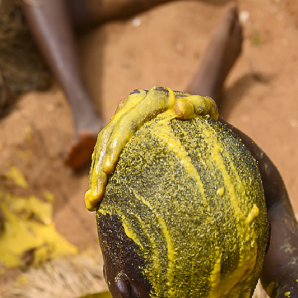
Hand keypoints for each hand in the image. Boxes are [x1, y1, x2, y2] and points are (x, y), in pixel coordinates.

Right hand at [84, 87, 216, 210]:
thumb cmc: (203, 115)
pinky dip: (98, 170)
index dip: (115, 146)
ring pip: (102, 144)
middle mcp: (134, 103)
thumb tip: (180, 109)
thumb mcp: (206, 109)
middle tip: (97, 193)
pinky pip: (104, 149)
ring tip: (92, 199)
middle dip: (99, 166)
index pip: (127, 124)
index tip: (109, 169)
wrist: (194, 111)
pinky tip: (95, 194)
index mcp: (152, 98)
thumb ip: (198, 107)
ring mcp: (125, 115)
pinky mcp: (121, 128)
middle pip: (109, 136)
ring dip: (94, 172)